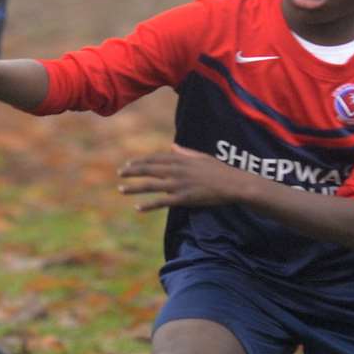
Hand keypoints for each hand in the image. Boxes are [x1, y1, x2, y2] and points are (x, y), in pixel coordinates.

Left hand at [116, 145, 248, 210]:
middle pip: (149, 170)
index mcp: (181, 160)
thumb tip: (173, 146)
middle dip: (132, 171)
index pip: (155, 159)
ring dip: (134, 188)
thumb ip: (184, 152)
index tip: (128, 163)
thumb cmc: (220, 170)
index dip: (140, 161)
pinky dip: (149, 205)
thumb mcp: (201, 157)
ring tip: (121, 189)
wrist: (234, 184)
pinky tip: (138, 207)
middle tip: (120, 173)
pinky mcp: (183, 198)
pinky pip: (162, 202)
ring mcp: (179, 184)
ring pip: (151, 185)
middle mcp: (177, 171)